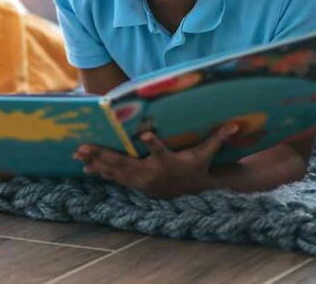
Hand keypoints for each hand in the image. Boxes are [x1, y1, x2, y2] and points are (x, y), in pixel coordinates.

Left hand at [74, 124, 238, 197]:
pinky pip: (115, 178)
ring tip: (78, 156)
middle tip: (84, 147)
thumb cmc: (197, 167)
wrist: (193, 191)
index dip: (153, 145)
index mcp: (168, 162)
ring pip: (115, 171)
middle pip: (125, 163)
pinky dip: (101, 172)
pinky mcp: (136, 183)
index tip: (145, 134)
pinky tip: (86, 167)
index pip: (161, 151)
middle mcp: (151, 172)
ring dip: (96, 163)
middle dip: (103, 155)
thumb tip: (237, 124)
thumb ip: (218, 137)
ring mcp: (141, 180)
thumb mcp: (207, 153)